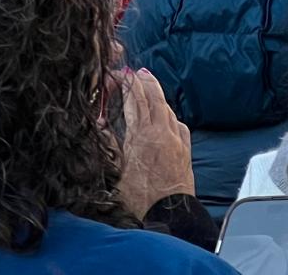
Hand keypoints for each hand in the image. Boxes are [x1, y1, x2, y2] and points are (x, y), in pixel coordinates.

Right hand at [117, 69, 193, 218]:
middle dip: (143, 80)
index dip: (124, 82)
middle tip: (135, 72)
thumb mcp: (116, 171)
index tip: (116, 76)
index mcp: (141, 134)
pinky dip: (170, 114)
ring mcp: (175, 139)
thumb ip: (109, 144)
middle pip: (152, 95)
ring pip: (166, 107)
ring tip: (149, 86)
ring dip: (157, 94)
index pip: (132, 97)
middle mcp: (160, 131)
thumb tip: (102, 124)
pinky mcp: (185, 150)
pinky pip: (178, 123)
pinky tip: (167, 115)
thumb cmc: (140, 199)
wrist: (169, 215)